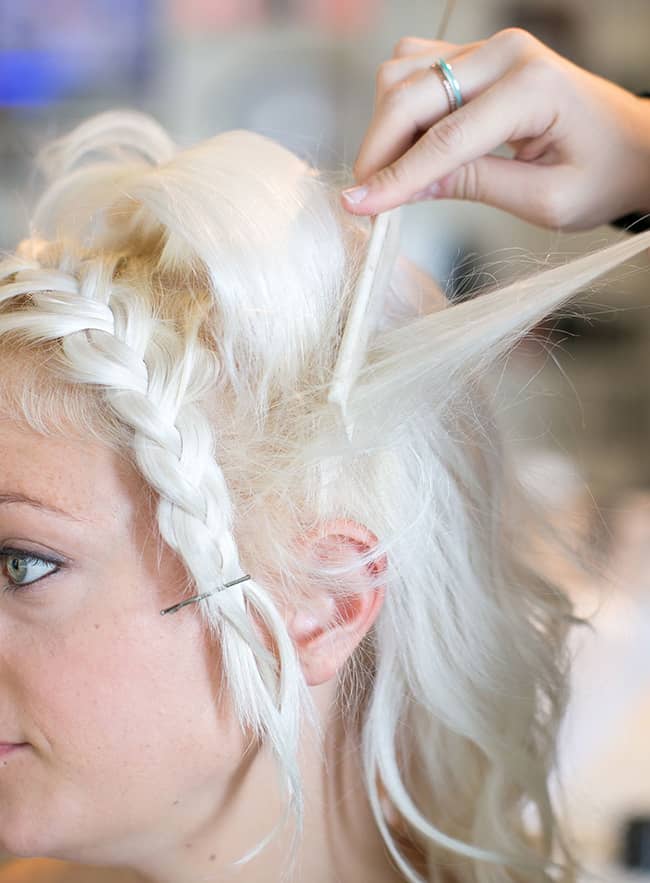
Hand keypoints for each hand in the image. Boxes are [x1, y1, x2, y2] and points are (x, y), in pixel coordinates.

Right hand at [341, 28, 649, 229]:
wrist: (631, 144)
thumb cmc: (600, 174)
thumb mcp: (544, 200)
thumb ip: (475, 186)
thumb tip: (406, 189)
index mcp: (532, 89)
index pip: (445, 139)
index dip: (395, 177)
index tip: (357, 206)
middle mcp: (506, 53)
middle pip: (411, 93)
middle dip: (378, 148)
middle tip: (366, 197)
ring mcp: (489, 48)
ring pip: (404, 72)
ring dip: (385, 125)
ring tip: (391, 176)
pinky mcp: (477, 55)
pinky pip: (416, 68)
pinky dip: (398, 108)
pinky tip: (407, 147)